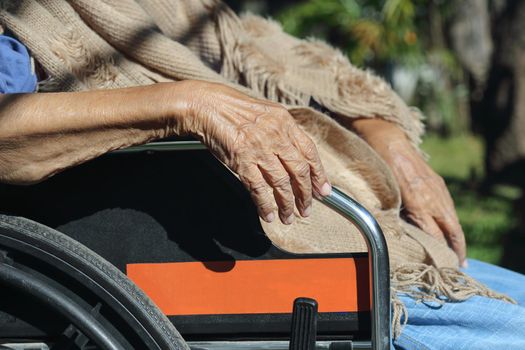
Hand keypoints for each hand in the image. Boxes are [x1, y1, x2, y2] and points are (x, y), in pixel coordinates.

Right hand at [178, 81, 331, 224]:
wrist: (205, 105)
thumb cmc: (232, 108)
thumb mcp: (265, 114)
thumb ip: (281, 132)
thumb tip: (295, 155)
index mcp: (284, 122)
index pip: (309, 151)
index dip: (319, 174)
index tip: (322, 190)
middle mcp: (275, 135)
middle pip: (299, 170)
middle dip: (306, 194)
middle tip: (306, 209)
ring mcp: (259, 149)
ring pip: (281, 183)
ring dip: (287, 204)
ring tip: (288, 217)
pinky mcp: (242, 161)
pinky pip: (258, 188)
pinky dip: (265, 204)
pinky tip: (268, 214)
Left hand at [347, 118, 466, 264]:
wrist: (389, 142)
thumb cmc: (380, 171)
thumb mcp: (384, 197)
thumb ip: (394, 215)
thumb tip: (399, 233)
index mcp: (418, 204)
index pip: (435, 235)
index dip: (439, 251)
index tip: (442, 264)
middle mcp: (432, 198)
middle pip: (451, 229)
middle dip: (457, 248)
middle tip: (459, 264)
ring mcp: (437, 189)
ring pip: (452, 218)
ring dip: (457, 236)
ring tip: (458, 252)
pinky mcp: (437, 182)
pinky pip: (448, 206)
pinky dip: (452, 220)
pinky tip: (450, 228)